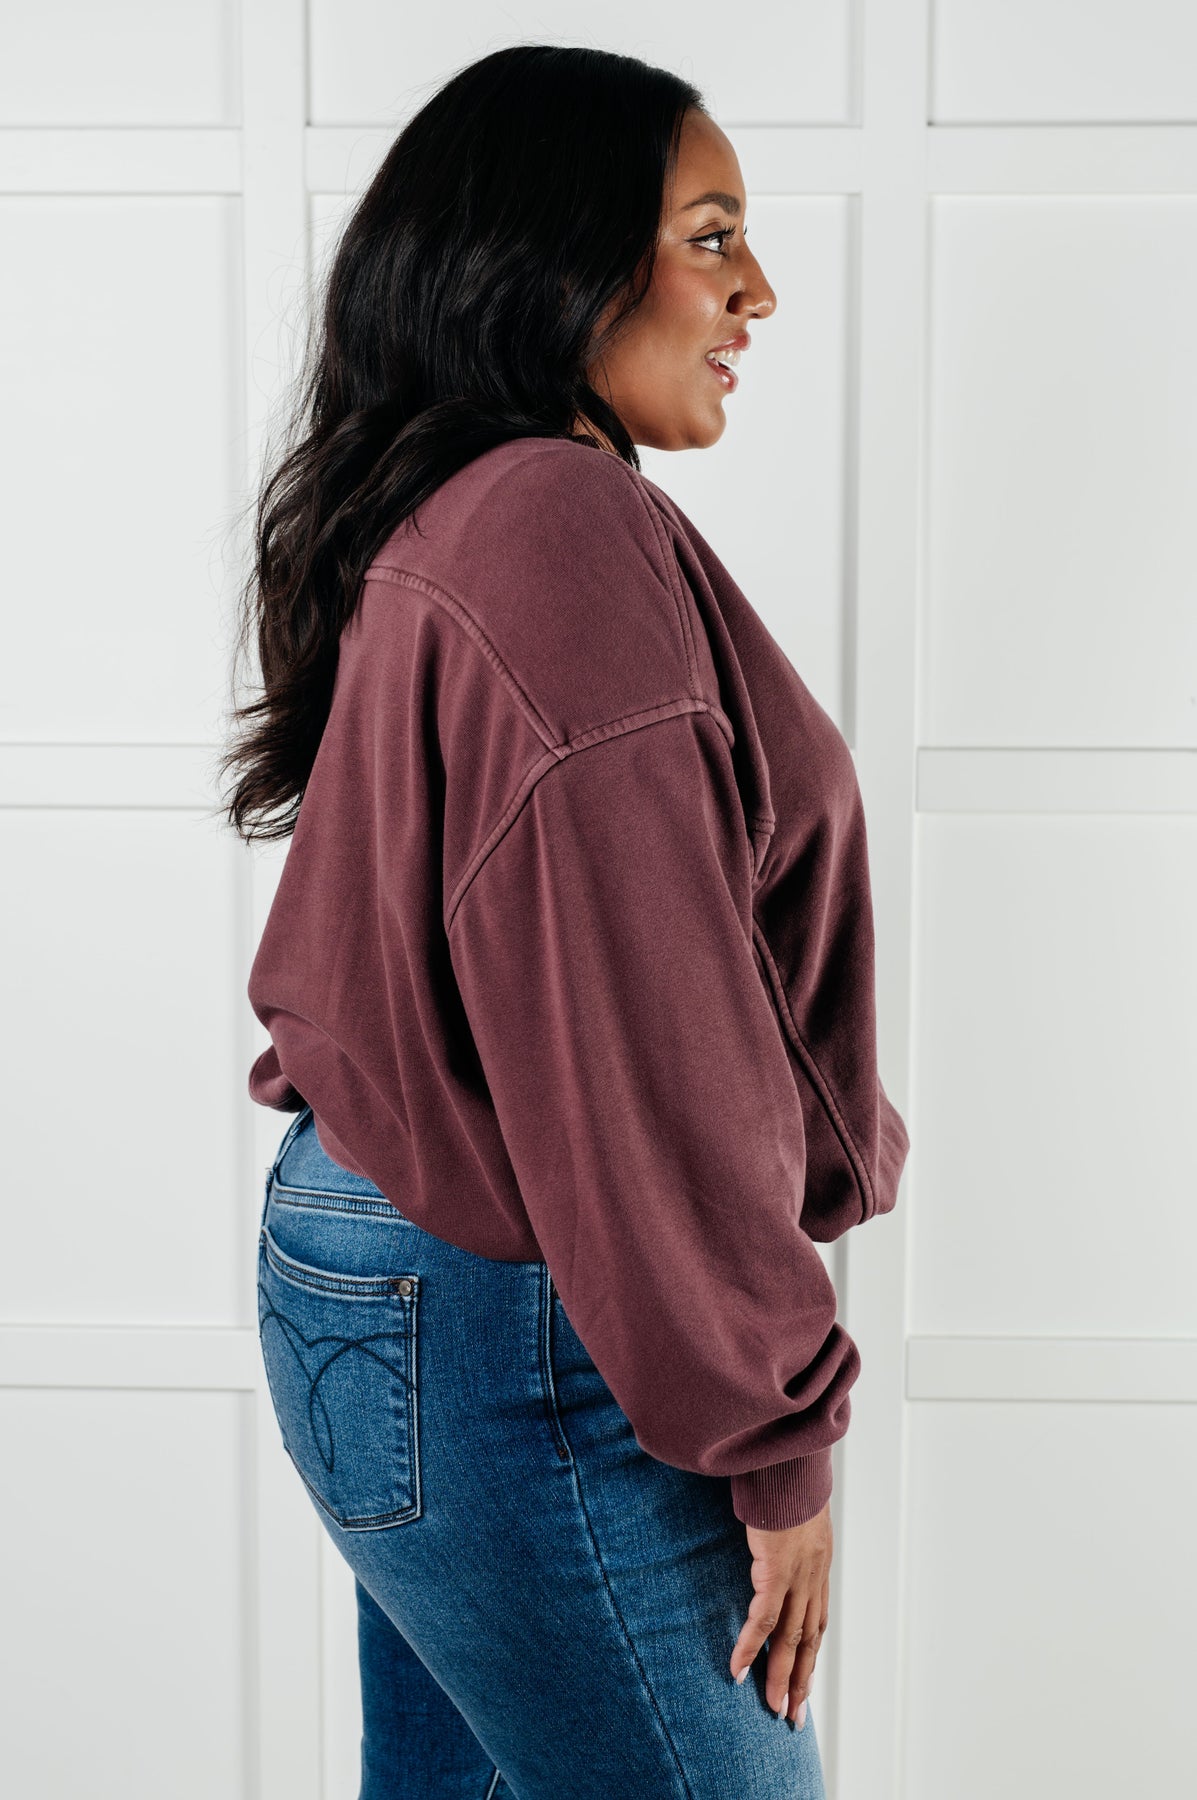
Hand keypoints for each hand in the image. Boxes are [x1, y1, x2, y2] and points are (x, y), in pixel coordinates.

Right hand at [728, 1498, 831, 1726]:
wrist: (790, 1458)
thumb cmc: (785, 1477)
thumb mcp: (791, 1511)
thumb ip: (784, 1532)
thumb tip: (770, 1537)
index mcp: (817, 1565)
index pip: (817, 1621)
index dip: (810, 1655)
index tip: (803, 1683)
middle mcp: (813, 1576)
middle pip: (808, 1639)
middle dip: (801, 1680)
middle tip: (793, 1716)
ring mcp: (797, 1575)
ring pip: (790, 1638)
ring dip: (780, 1676)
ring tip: (773, 1708)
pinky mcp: (777, 1569)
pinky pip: (763, 1618)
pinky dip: (751, 1646)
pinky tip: (738, 1670)